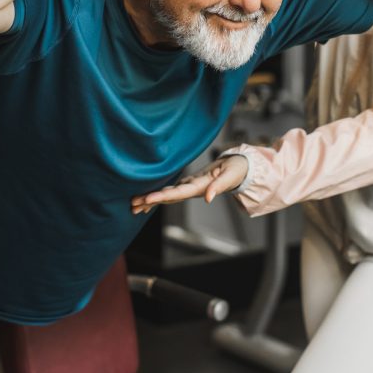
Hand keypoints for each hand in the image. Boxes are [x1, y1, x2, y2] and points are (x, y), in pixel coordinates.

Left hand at [130, 155, 248, 213]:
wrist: (240, 168)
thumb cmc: (236, 169)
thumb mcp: (230, 175)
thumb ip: (219, 186)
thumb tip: (208, 199)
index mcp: (201, 187)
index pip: (178, 193)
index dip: (162, 196)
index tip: (147, 198)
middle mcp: (193, 190)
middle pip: (169, 197)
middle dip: (150, 201)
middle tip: (132, 205)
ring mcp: (191, 187)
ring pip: (168, 195)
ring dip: (151, 200)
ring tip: (134, 205)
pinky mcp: (190, 183)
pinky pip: (172, 190)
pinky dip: (159, 195)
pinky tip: (148, 200)